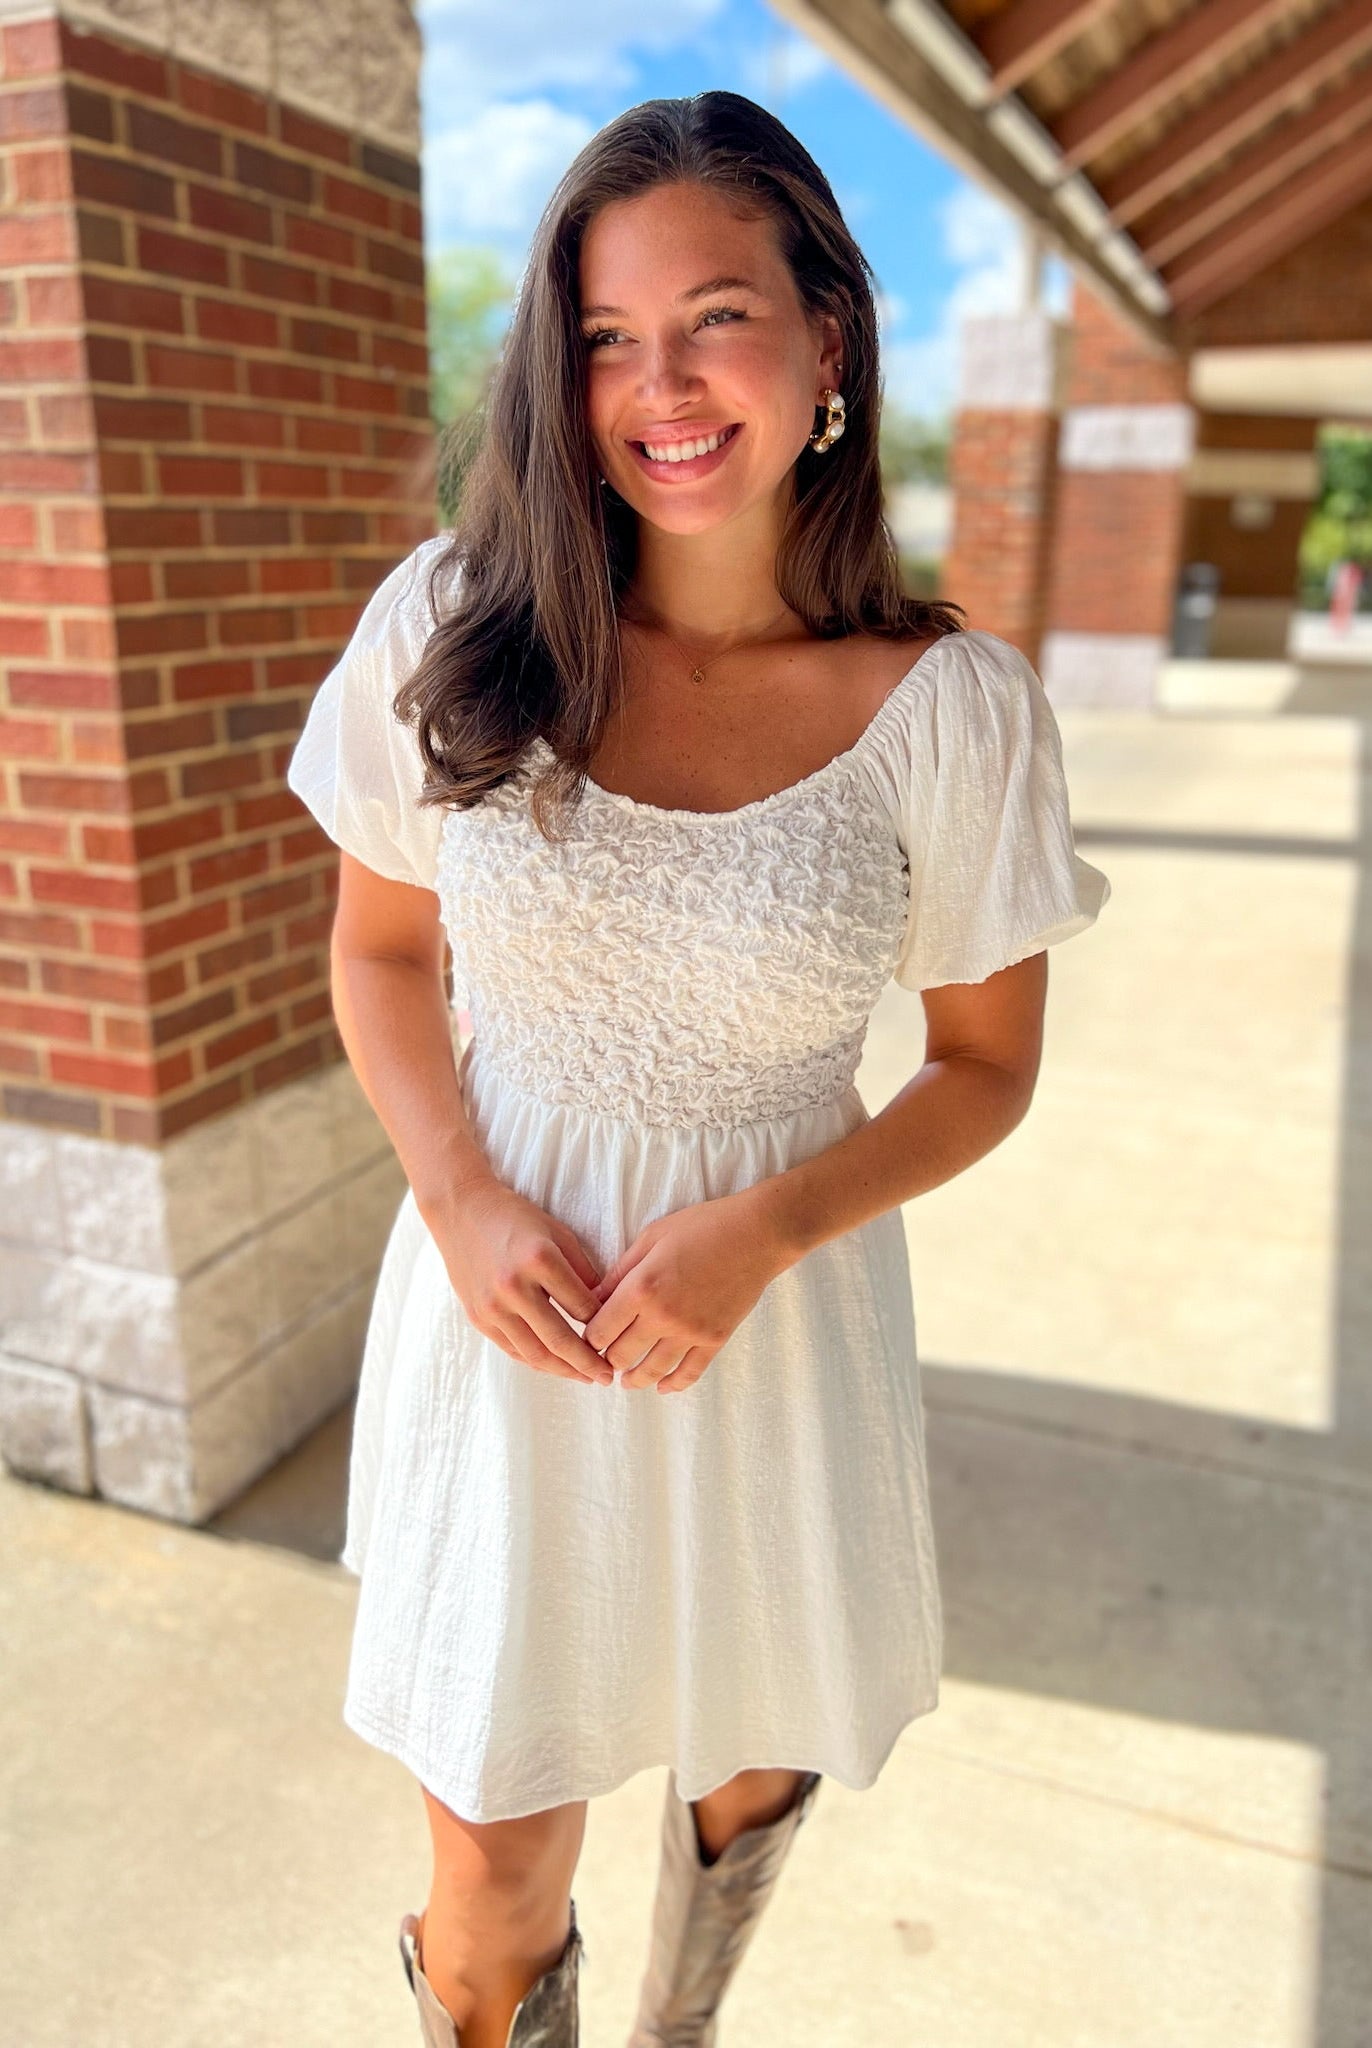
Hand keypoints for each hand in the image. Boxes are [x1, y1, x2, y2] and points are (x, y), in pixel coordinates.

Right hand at [426, 1178, 612, 1385]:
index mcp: (540, 1260)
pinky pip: (512, 1349)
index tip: (618, 1336)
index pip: (582, 1307)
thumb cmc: (516, 1218)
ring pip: (534, 1352)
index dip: (603, 1325)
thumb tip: (605, 1307)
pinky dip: (535, 1362)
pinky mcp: (478, 1316)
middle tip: (607, 1377)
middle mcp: (513, 1286)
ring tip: (585, 1377)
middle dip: (587, 1363)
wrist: (462, 1211)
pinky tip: (554, 1366)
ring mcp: (492, 1305)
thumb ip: (582, 1269)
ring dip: (563, 1370)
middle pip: (559, 1339)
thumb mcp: (558, 1233)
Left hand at [582, 1189, 791, 1392]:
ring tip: (627, 1380)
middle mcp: (662, 1316)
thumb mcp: (651, 1237)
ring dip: (634, 1379)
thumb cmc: (702, 1226)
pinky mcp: (715, 1339)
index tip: (589, 1338)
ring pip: (651, 1371)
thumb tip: (594, 1299)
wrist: (756, 1234)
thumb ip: (620, 1272)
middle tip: (605, 1358)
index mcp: (641, 1288)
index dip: (589, 1338)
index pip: (600, 1331)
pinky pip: (689, 1374)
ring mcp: (691, 1332)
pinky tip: (662, 1386)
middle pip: (621, 1356)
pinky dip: (672, 1384)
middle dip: (608, 1359)